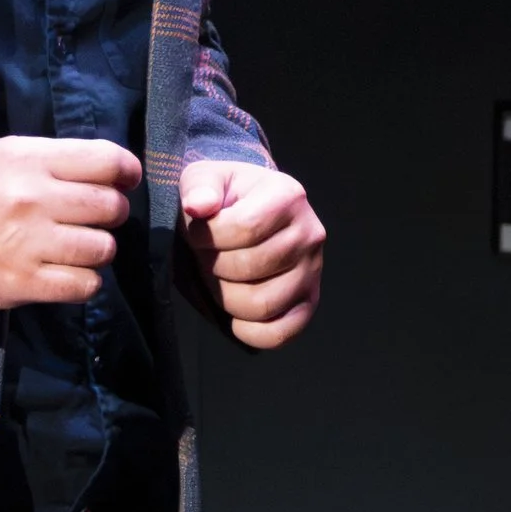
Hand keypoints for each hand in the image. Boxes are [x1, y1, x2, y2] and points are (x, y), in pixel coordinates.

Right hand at [0, 136, 139, 308]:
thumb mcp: (3, 156)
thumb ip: (53, 160)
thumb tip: (110, 171)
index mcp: (30, 159)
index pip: (107, 161)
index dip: (127, 172)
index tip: (126, 181)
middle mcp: (33, 198)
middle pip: (111, 206)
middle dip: (112, 214)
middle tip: (94, 219)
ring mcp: (29, 243)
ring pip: (103, 248)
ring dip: (98, 250)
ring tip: (77, 248)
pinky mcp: (24, 282)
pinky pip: (85, 285)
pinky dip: (85, 282)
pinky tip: (69, 273)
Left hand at [179, 160, 325, 348]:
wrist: (251, 209)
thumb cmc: (227, 196)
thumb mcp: (207, 177)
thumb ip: (200, 188)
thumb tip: (198, 207)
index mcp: (288, 197)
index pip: (243, 228)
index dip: (207, 237)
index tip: (197, 233)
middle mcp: (310, 234)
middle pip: (249, 268)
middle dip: (214, 266)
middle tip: (209, 257)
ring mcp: (313, 272)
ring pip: (261, 304)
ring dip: (226, 298)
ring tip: (221, 279)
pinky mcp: (308, 303)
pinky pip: (280, 334)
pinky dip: (249, 332)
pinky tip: (235, 314)